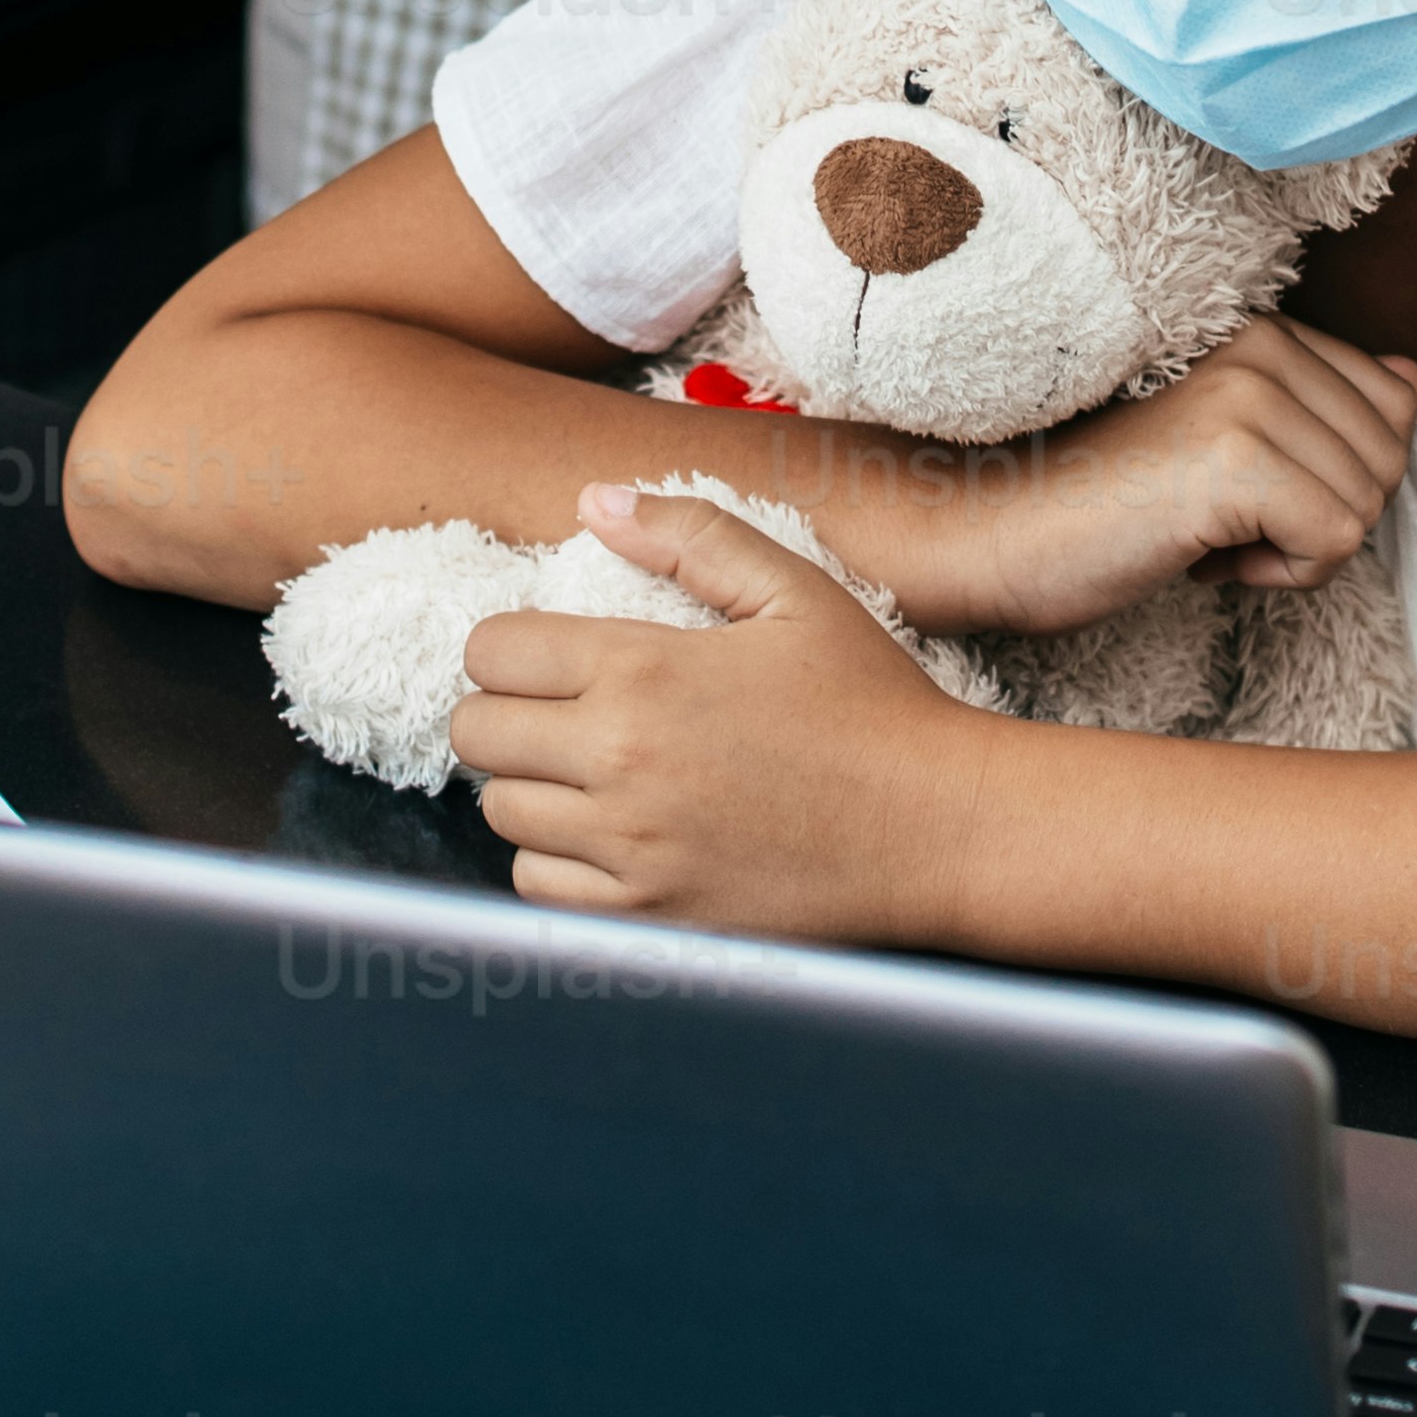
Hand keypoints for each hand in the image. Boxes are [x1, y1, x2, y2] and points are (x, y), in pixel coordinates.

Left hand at [454, 490, 1001, 942]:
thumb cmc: (872, 704)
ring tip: (588, 772)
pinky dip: (557, 860)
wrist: (937, 829)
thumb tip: (593, 500)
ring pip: (501, 812)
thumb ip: (691, 535)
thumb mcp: (794, 592)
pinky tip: (610, 835)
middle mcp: (618, 760)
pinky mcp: (646, 916)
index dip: (511, 645)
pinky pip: (539, 886)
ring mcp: (628, 846)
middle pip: (479, 732)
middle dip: (508, 712)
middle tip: (560, 711)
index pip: (492, 650)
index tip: (546, 655)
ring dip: (531, 787)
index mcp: (643, 670)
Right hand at [875, 317, 1416, 639]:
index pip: (1392, 402)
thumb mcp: (1228, 444)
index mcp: (1263, 328)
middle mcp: (1263, 342)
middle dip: (1322, 514)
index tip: (1237, 490)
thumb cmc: (1106, 504)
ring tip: (1204, 532)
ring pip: (1369, 504)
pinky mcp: (1238, 458)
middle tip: (1219, 519)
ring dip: (1297, 549)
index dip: (1330, 474)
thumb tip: (1414, 381)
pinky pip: (1334, 544)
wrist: (997, 534)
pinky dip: (1280, 575)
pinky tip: (1202, 556)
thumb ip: (1320, 405)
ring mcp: (1251, 394)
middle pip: (1391, 458)